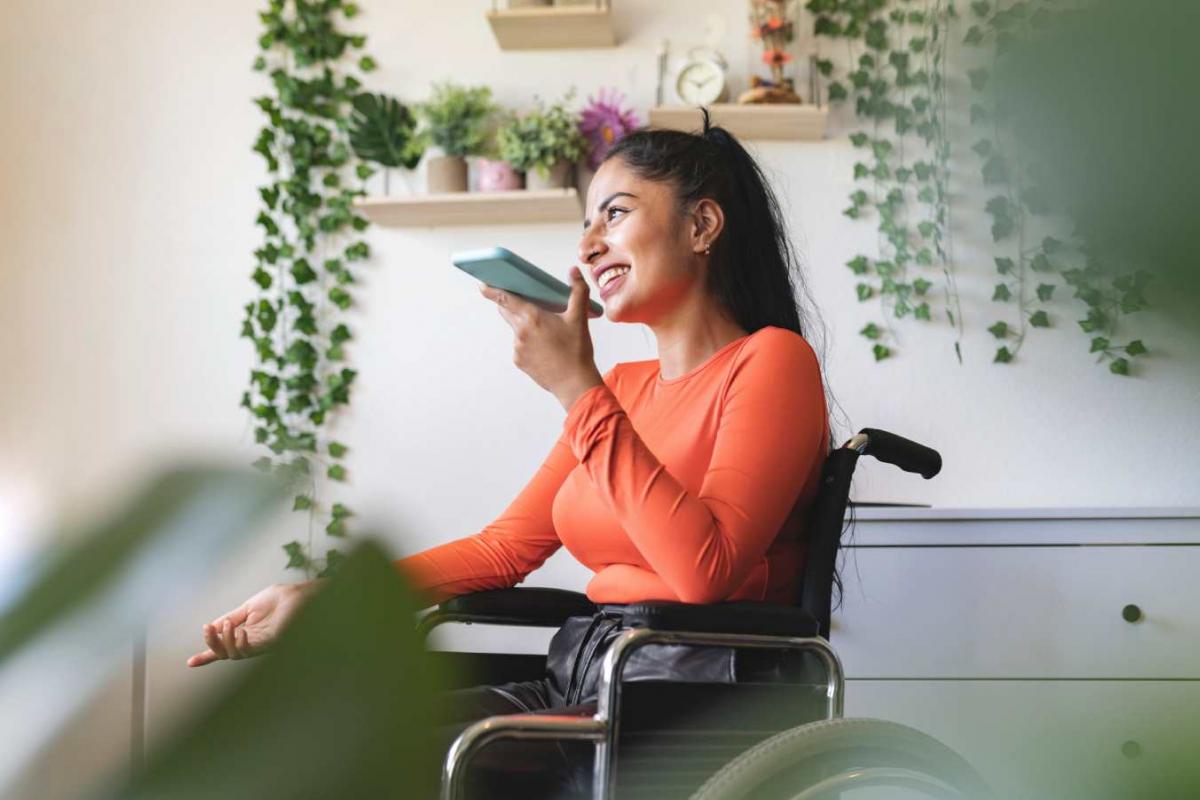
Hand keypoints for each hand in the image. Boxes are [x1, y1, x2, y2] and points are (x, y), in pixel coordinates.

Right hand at [186, 580, 320, 667]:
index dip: (207, 656)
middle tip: (207, 629)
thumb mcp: (249, 606)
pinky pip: (250, 650)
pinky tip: (241, 632)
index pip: (224, 648)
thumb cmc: (281, 599)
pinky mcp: (272, 643)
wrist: (301, 593)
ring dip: (225, 640)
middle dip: (211, 643)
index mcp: (246, 634)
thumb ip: (231, 617)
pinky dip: (240, 642)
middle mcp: (253, 643)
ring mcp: (263, 645)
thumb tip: (212, 626)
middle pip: (225, 653)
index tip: (190, 663)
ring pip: (235, 655)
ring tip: (228, 625)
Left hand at [479, 265, 603, 410]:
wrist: (573, 383)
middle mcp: (520, 331)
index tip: (482, 284)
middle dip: (512, 304)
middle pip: (507, 311)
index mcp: (533, 317)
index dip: (492, 290)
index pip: (505, 298)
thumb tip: (574, 272)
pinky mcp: (518, 360)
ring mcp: (518, 347)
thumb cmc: (576, 351)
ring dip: (525, 325)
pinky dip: (528, 342)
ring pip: (516, 329)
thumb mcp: (579, 318)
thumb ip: (578, 291)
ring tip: (547, 333)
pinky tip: (544, 348)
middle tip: (525, 302)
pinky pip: (519, 345)